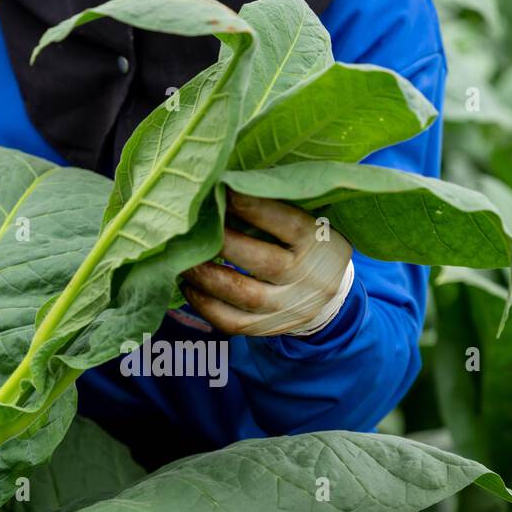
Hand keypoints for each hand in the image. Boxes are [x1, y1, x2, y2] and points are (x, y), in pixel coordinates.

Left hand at [181, 191, 353, 336]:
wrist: (329, 297)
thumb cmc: (307, 244)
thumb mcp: (310, 221)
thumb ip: (279, 204)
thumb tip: (227, 183)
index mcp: (319, 243)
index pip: (288, 224)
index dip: (254, 207)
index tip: (222, 190)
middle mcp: (308, 278)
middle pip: (263, 262)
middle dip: (223, 243)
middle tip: (192, 229)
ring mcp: (288, 307)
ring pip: (244, 296)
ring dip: (207, 277)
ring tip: (181, 261)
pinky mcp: (269, 328)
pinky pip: (233, 322)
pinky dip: (205, 306)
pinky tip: (189, 287)